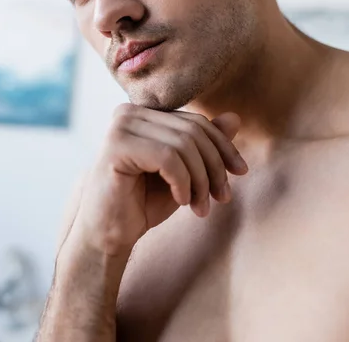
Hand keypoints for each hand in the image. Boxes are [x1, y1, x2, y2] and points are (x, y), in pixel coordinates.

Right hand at [58, 104, 247, 258]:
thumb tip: (235, 118)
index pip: (196, 121)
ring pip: (184, 145)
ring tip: (201, 207)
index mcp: (144, 113)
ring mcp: (121, 127)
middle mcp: (129, 113)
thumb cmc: (143, 202)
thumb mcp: (184, 172)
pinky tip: (181, 201)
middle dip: (215, 167)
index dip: (224, 146)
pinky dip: (183, 182)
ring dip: (201, 180)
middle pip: (193, 131)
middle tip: (222, 198)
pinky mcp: (116, 146)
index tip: (240, 172)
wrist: (107, 236)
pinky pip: (168, 158)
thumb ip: (205, 145)